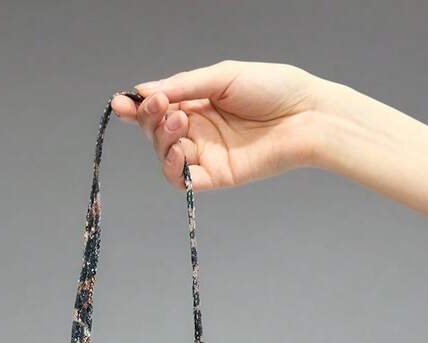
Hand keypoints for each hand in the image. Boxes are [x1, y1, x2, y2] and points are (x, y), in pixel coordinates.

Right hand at [111, 60, 325, 189]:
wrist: (306, 115)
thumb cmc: (272, 88)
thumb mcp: (222, 76)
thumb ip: (183, 86)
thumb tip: (143, 91)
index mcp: (199, 103)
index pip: (159, 108)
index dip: (138, 108)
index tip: (121, 103)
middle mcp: (199, 130)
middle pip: (157, 132)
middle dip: (151, 119)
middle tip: (162, 107)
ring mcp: (207, 154)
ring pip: (166, 155)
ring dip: (162, 139)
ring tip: (178, 121)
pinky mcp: (217, 176)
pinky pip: (183, 180)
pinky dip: (173, 168)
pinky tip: (178, 151)